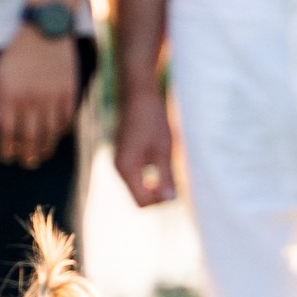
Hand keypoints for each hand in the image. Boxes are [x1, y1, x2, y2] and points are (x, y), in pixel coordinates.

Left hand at [0, 24, 79, 169]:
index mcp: (11, 96)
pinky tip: (56, 136)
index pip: (8, 133)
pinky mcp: (69, 92)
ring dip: (46, 148)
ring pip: (50, 133)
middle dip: (28, 154)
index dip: (7, 150)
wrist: (45, 30)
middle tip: (27, 161)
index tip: (8, 157)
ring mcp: (52, 97)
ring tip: (42, 154)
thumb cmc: (17, 54)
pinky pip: (66, 119)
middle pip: (30, 138)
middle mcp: (31, 99)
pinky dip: (61, 132)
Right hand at [115, 82, 178, 209]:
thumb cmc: (152, 119)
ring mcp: (120, 162)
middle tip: (178, 183)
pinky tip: (163, 164)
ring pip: (138, 188)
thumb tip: (170, 200)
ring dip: (155, 187)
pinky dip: (150, 178)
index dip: (161, 202)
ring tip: (172, 172)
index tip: (177, 189)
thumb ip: (166, 176)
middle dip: (159, 196)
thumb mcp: (164, 148)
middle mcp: (119, 168)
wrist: (138, 94)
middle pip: (139, 198)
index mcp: (126, 168)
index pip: (141, 202)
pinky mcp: (125, 156)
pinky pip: (137, 177)